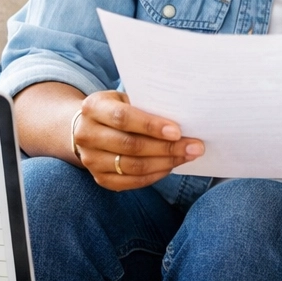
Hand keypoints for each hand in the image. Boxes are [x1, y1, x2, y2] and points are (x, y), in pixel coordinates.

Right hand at [72, 90, 202, 191]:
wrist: (88, 127)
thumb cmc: (116, 108)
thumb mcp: (125, 98)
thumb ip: (146, 106)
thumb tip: (184, 119)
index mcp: (93, 107)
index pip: (123, 118)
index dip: (151, 126)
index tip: (177, 131)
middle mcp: (86, 134)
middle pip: (130, 145)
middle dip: (167, 148)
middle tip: (195, 147)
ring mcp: (90, 159)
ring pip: (133, 166)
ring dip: (165, 163)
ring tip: (187, 156)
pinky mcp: (99, 178)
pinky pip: (130, 182)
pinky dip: (154, 176)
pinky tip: (170, 166)